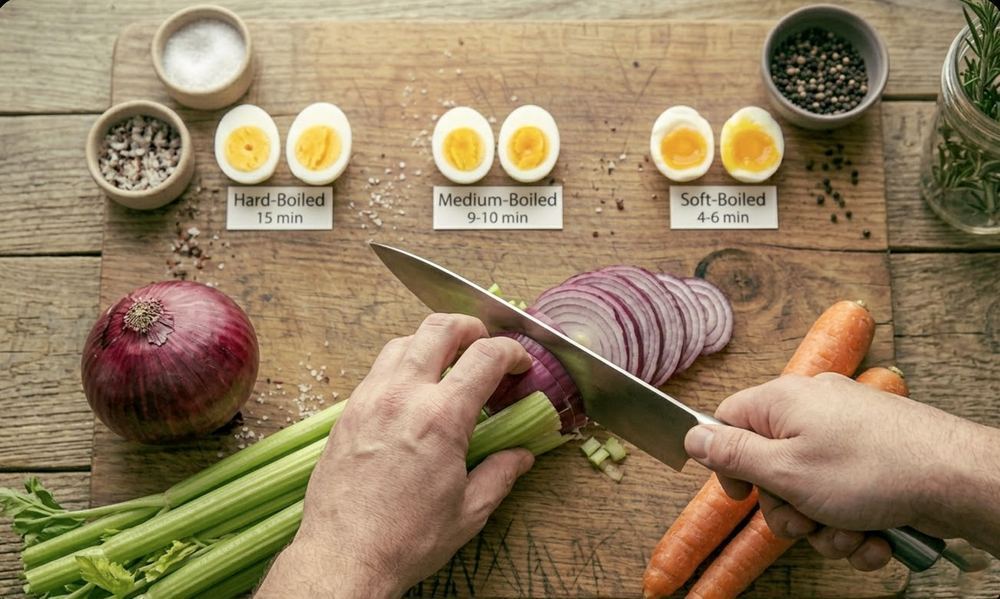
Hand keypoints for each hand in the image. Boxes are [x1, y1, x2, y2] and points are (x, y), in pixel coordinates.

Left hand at [256, 314, 534, 598]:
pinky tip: (412, 391)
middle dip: (470, 327)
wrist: (344, 556)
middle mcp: (403, 396)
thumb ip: (500, 474)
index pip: (485, 356)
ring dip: (431, 342)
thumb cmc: (405, 540)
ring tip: (447, 362)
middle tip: (483, 343)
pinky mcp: (348, 412)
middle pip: (439, 329)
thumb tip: (520, 457)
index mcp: (442, 418)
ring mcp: (371, 399)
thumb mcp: (469, 512)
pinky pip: (378, 369)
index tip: (519, 362)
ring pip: (403, 342)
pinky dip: (402, 365)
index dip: (511, 352)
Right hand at [684, 373, 999, 569]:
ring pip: (808, 491)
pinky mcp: (874, 459)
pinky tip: (874, 536)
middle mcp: (812, 411)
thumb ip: (732, 454)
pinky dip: (854, 524)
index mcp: (782, 402)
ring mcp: (846, 435)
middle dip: (785, 508)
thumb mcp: (784, 469)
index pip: (727, 421)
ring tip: (849, 531)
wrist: (954, 478)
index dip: (728, 463)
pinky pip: (844, 497)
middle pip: (769, 466)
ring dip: (823, 525)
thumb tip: (691, 435)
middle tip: (805, 520)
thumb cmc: (870, 469)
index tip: (744, 494)